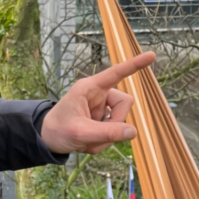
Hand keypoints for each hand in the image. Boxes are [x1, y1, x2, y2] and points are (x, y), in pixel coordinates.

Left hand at [40, 51, 156, 153]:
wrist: (46, 141)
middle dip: (115, 124)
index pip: (116, 73)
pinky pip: (114, 132)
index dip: (135, 65)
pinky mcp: (102, 120)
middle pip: (125, 105)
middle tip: (96, 137)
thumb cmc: (57, 129)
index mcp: (90, 88)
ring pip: (121, 122)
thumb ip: (107, 133)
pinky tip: (87, 143)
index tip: (152, 55)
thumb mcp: (80, 132)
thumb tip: (133, 132)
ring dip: (106, 138)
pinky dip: (102, 142)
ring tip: (87, 142)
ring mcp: (102, 108)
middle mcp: (99, 95)